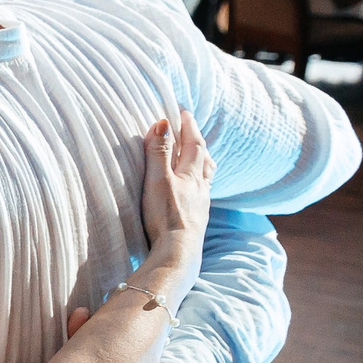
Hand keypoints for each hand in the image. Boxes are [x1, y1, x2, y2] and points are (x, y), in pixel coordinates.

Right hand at [138, 110, 212, 266]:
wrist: (178, 252)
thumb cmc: (166, 216)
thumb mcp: (158, 180)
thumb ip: (158, 152)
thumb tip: (163, 123)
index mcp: (191, 174)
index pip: (193, 143)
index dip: (189, 126)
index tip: (183, 111)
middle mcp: (200, 187)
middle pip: (203, 158)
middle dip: (197, 141)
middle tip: (191, 129)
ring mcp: (200, 203)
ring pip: (205, 176)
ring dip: (202, 161)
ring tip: (199, 156)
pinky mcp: (196, 218)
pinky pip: (201, 192)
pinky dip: (199, 182)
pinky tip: (194, 189)